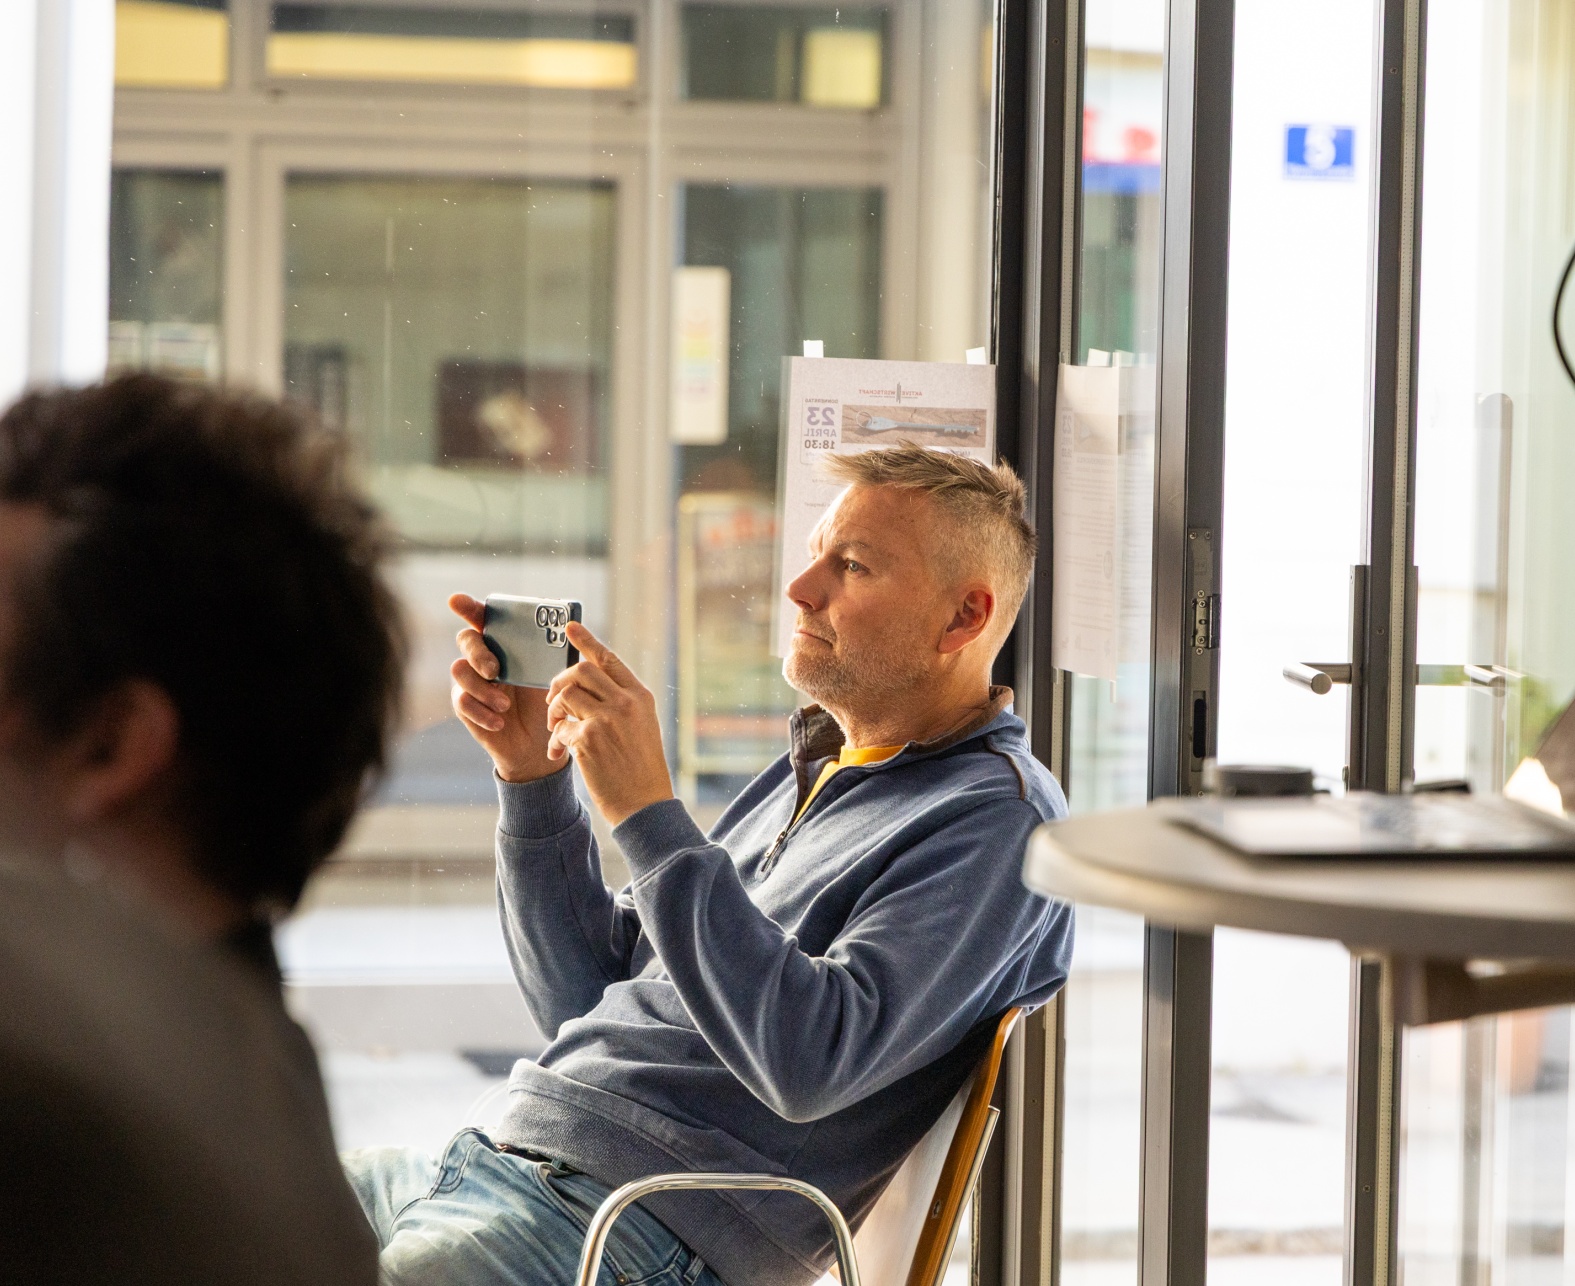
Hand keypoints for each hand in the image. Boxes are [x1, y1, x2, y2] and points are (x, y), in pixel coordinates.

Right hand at [448, 593, 563, 783]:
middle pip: (466, 639)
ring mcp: (471, 680)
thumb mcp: (557, 676)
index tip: (456, 601)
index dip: (468, 606)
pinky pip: (462, 702)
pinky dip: (482, 713)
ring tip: (505, 705)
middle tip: (495, 670)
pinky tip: (499, 721)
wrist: (538, 742)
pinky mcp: (465, 705)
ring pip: (459, 671)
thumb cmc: (548, 701)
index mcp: (504, 642)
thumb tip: (572, 627)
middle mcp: (483, 656)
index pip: (483, 617)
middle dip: (478, 653)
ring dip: (483, 689)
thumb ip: (559, 652)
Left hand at [545, 622, 673, 825]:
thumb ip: (621, 703)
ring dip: (553, 710)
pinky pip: (559, 727)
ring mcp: (607, 720)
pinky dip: (554, 740)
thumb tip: (589, 685)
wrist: (644, 804)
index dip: (588, 640)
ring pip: (565, 695)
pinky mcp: (588, 740)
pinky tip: (560, 754)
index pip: (609, 659)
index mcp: (640, 696)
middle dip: (560, 682)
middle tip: (554, 701)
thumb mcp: (642, 727)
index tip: (570, 627)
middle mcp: (625, 703)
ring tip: (556, 728)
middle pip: (580, 671)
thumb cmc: (641, 769)